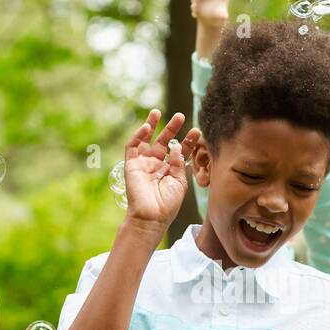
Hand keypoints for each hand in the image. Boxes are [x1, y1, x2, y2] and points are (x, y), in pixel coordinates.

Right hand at [122, 109, 199, 230]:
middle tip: (180, 115)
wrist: (151, 218)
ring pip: (147, 140)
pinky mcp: (131, 165)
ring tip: (158, 111)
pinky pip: (132, 146)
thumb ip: (179, 163)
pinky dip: (138, 135)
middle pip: (164, 142)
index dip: (188, 141)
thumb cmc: (167, 205)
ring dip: (152, 125)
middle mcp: (157, 165)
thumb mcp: (179, 183)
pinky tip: (147, 127)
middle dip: (172, 128)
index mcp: (170, 170)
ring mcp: (143, 164)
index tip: (197, 131)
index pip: (180, 151)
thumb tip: (178, 146)